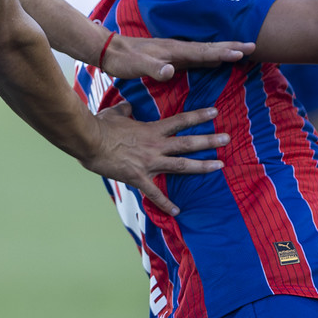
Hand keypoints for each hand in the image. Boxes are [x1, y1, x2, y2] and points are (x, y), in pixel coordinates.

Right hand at [87, 102, 228, 217]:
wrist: (89, 141)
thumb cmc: (101, 126)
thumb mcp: (116, 112)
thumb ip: (126, 109)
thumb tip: (129, 105)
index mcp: (152, 130)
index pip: (181, 121)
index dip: (199, 116)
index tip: (215, 113)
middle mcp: (156, 146)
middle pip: (188, 143)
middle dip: (210, 141)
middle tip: (227, 139)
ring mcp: (150, 163)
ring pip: (182, 165)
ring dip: (202, 166)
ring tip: (219, 166)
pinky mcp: (139, 178)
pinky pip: (155, 193)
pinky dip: (166, 204)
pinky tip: (177, 211)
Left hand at [102, 35, 253, 81]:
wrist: (111, 49)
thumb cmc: (124, 60)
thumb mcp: (136, 67)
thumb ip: (154, 69)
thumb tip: (170, 71)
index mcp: (174, 50)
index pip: (204, 51)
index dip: (223, 52)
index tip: (242, 51)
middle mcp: (178, 48)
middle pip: (210, 47)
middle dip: (232, 46)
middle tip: (254, 46)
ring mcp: (176, 51)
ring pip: (206, 50)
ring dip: (225, 50)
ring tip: (243, 51)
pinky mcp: (172, 56)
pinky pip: (198, 56)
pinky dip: (212, 56)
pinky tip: (216, 60)